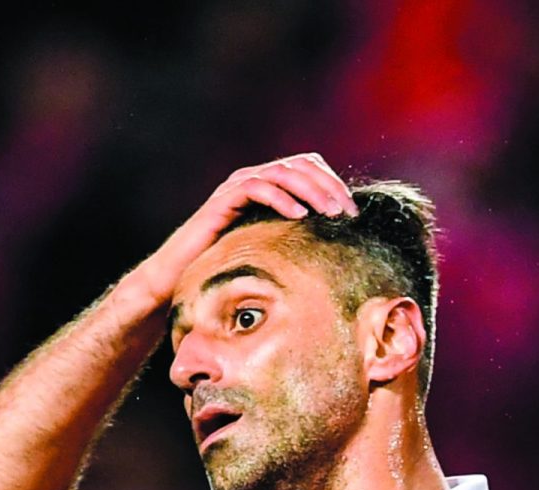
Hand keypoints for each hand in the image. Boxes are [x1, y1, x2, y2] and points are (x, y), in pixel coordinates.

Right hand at [127, 154, 358, 303]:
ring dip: (311, 191)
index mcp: (270, 185)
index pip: (309, 166)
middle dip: (329, 186)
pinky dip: (281, 198)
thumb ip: (300, 237)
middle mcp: (254, 178)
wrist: (184, 274)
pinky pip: (256, 187)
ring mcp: (237, 186)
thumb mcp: (276, 248)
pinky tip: (299, 216)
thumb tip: (341, 247)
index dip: (334, 183)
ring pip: (282, 172)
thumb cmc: (232, 265)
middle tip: (347, 214)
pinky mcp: (223, 199)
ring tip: (329, 214)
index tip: (353, 213)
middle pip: (301, 165)